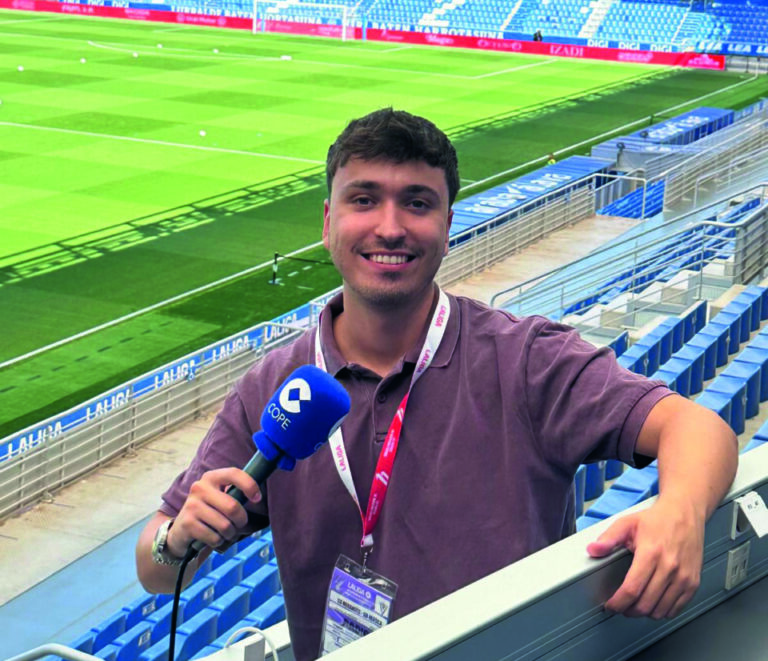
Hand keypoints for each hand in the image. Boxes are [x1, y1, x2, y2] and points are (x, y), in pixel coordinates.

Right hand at [166, 468, 260, 556]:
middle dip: (241, 520)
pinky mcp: (187, 523)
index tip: (257, 498)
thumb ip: (236, 493)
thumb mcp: (220, 497)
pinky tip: (212, 537)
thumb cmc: (209, 512)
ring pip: (225, 525)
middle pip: (233, 507)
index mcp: (211, 477)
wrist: (180, 530)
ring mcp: (191, 505)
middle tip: (238, 524)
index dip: (250, 485)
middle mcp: (199, 488)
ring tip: (225, 532)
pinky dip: (218, 541)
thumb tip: (258, 496)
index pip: (234, 474)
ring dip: (230, 533)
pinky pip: (215, 537)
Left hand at [586, 498, 704, 618]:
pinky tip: (653, 603)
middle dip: (628, 610)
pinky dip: (662, 611)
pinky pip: (677, 608)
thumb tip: (593, 550)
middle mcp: (670, 567)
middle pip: (646, 604)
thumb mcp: (627, 523)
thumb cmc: (657, 519)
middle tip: (620, 606)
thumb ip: (608, 538)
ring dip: (645, 613)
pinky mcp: (693, 582)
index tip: (611, 605)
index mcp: (651, 553)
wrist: (685, 513)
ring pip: (661, 610)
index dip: (618, 602)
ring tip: (635, 605)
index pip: (632, 589)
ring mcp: (684, 577)